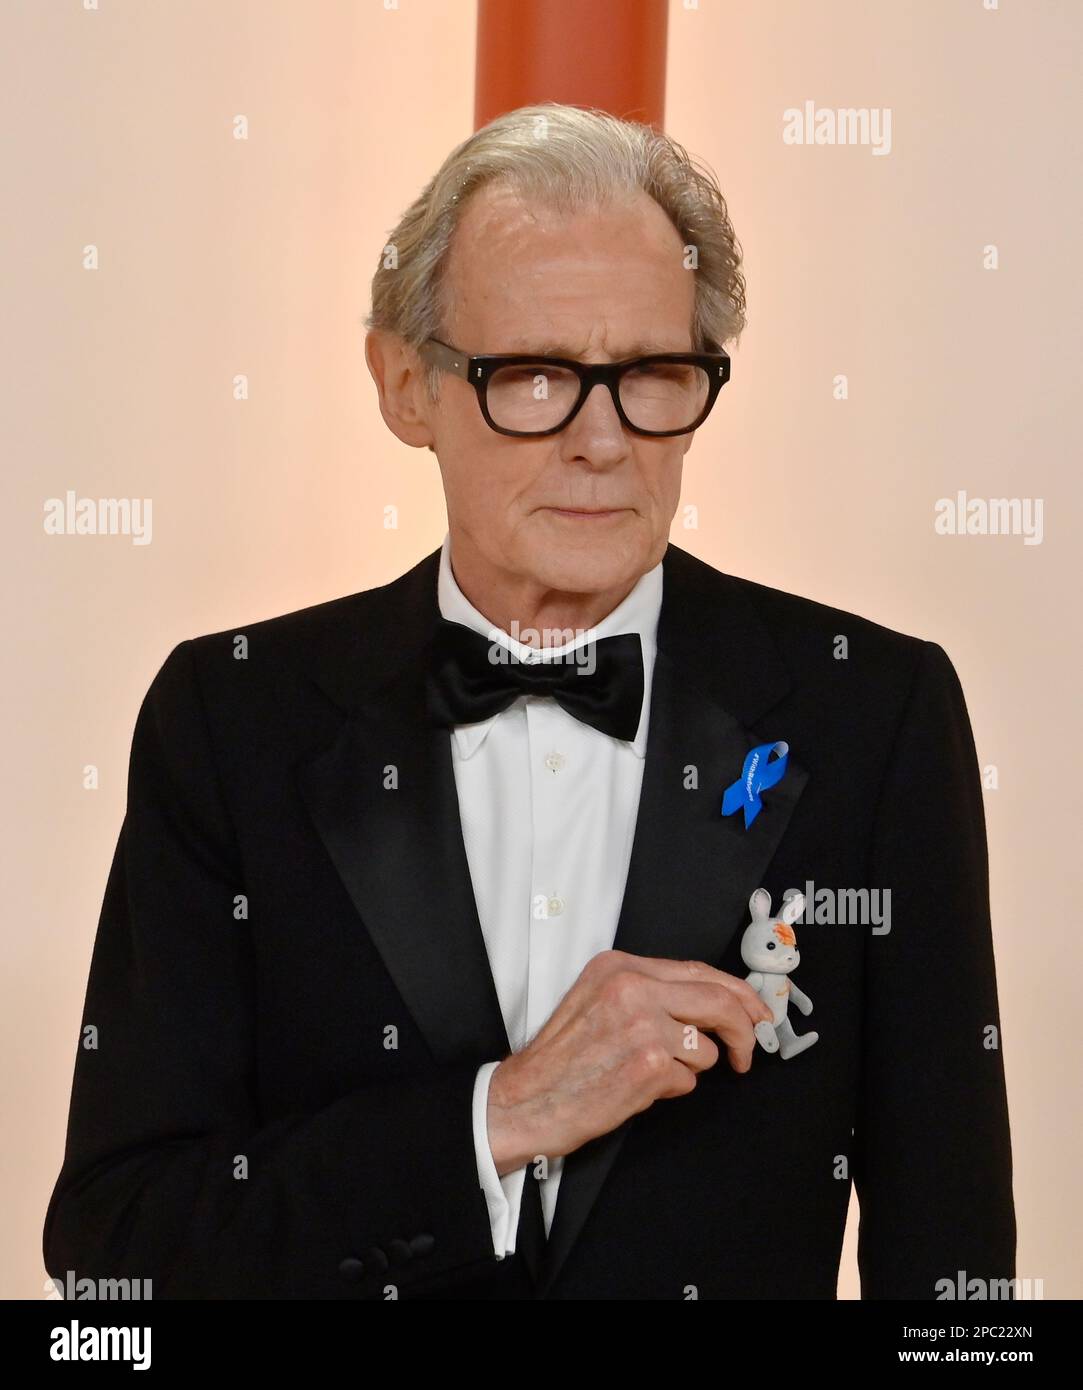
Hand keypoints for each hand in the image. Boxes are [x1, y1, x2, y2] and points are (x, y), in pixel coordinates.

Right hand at [487, 949, 772, 1174]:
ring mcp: (642, 1024)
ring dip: (688, 1069)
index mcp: (620, 966)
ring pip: (705, 1048)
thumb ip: (650, 992)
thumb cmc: (561, 1058)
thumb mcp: (598, 999)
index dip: (737, 993)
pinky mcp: (648, 1064)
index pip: (699, 970)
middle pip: (719, 1001)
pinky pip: (688, 1080)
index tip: (755, 1012)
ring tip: (648, 1072)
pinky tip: (635, 1088)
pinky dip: (669, 1090)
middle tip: (749, 1051)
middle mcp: (631, 987)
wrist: (524, 1099)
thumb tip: (712, 1002)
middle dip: (745, 1029)